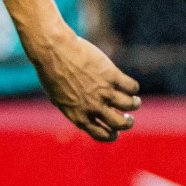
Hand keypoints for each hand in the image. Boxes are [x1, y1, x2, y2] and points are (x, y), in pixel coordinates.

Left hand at [29, 25, 140, 141]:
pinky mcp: (111, 76)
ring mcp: (103, 92)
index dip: (112, 135)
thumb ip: (73, 108)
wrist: (52, 49)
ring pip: (130, 105)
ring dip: (134, 104)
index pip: (102, 135)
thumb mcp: (58, 96)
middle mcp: (93, 107)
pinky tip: (128, 85)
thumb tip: (84, 115)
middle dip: (127, 123)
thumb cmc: (51, 71)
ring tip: (134, 99)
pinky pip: (132, 87)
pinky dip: (133, 88)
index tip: (116, 131)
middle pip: (120, 124)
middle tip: (128, 117)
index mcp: (78, 116)